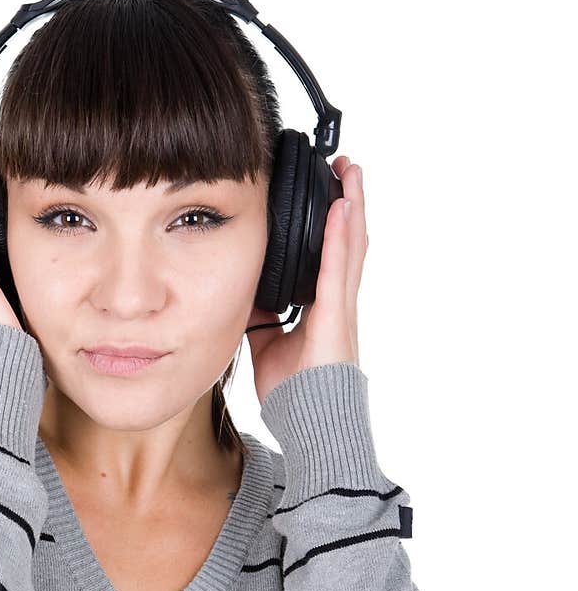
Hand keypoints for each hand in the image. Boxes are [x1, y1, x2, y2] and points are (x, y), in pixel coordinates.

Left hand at [244, 156, 367, 404]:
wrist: (310, 423)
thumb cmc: (295, 393)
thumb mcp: (266, 343)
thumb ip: (260, 316)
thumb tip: (238, 291)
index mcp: (323, 308)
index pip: (330, 255)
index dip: (332, 224)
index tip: (328, 193)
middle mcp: (337, 302)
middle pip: (348, 242)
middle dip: (347, 203)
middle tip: (345, 167)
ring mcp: (341, 307)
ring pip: (351, 246)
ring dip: (351, 206)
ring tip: (351, 170)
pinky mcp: (336, 316)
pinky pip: (339, 269)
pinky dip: (341, 237)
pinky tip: (342, 208)